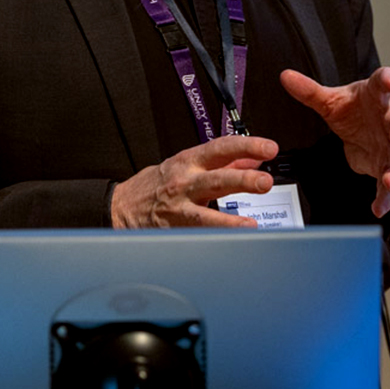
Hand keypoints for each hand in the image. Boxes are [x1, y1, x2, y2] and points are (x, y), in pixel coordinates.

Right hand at [111, 135, 278, 227]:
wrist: (120, 207)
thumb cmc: (156, 184)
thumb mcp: (188, 164)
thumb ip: (223, 161)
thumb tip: (254, 156)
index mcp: (189, 161)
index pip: (221, 147)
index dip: (247, 145)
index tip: (269, 148)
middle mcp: (185, 182)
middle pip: (217, 178)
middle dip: (243, 179)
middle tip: (265, 182)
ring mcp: (179, 208)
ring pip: (205, 214)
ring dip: (230, 220)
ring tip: (251, 225)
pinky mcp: (174, 230)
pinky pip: (197, 235)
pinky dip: (216, 239)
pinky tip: (234, 243)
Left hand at [280, 66, 389, 217]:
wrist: (361, 128)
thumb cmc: (353, 109)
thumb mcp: (330, 101)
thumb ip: (309, 91)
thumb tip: (285, 76)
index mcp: (376, 96)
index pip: (384, 83)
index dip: (388, 80)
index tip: (389, 80)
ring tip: (389, 180)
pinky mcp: (386, 165)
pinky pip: (389, 183)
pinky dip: (386, 197)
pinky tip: (379, 208)